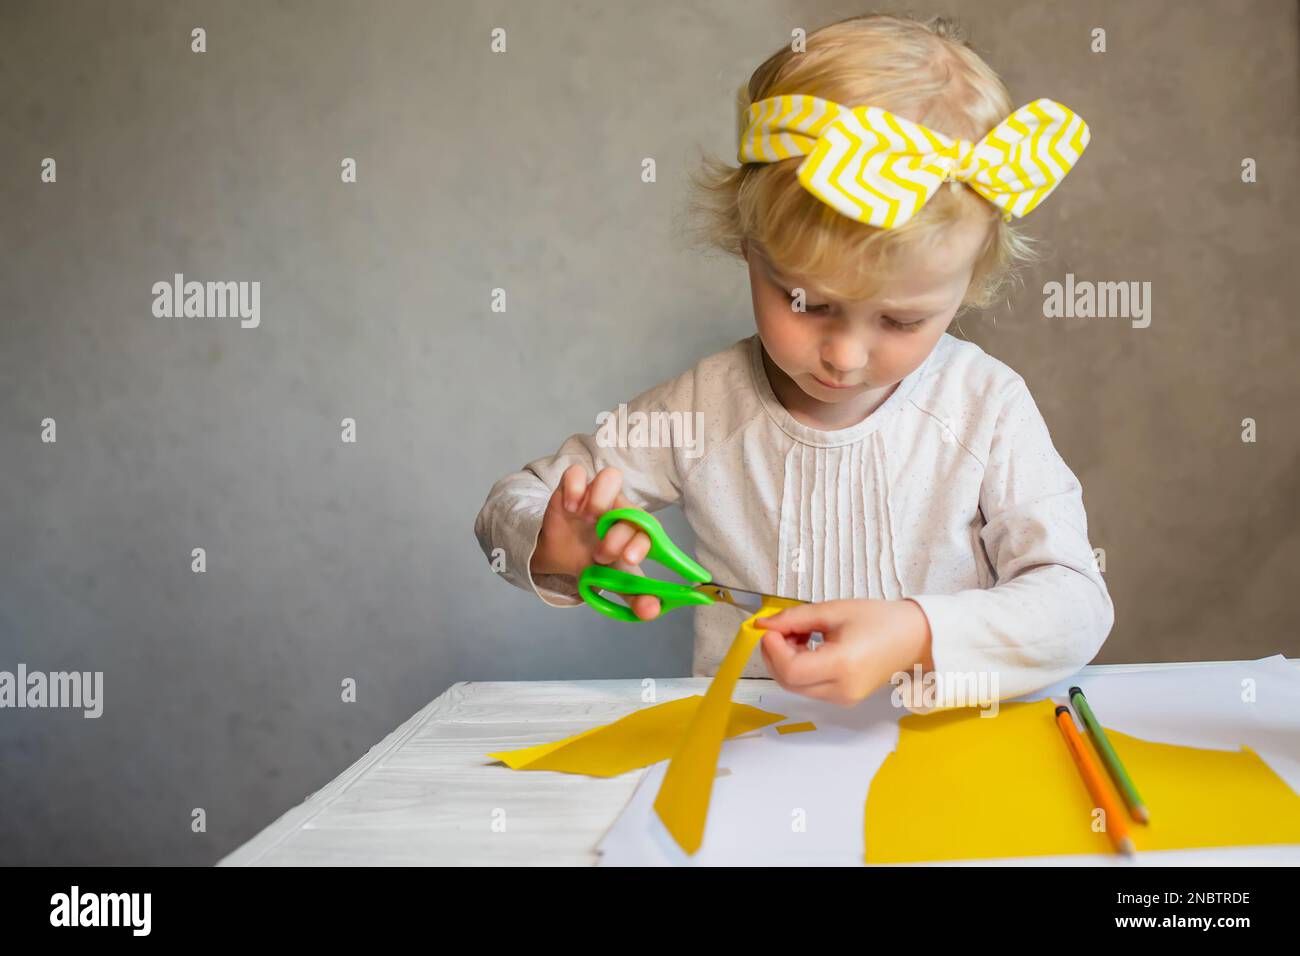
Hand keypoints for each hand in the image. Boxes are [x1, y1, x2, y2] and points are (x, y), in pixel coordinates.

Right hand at [530, 465, 660, 619]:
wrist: (560, 553)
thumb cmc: (594, 562)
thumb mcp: (614, 581)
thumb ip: (634, 596)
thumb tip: (652, 611)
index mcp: (635, 530)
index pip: (649, 528)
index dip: (642, 542)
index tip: (630, 559)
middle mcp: (619, 509)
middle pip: (629, 507)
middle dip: (617, 534)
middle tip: (602, 554)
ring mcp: (596, 496)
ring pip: (611, 476)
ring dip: (601, 499)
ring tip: (589, 520)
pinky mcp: (572, 487)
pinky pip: (576, 473)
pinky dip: (574, 487)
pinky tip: (570, 508)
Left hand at [754, 598, 932, 705]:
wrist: (913, 637)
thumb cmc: (880, 620)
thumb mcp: (833, 610)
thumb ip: (794, 618)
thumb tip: (764, 624)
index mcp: (843, 665)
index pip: (791, 670)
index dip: (773, 649)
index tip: (769, 628)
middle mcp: (842, 689)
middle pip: (788, 682)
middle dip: (775, 654)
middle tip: (780, 628)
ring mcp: (843, 698)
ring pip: (795, 686)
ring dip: (786, 660)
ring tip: (799, 632)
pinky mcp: (843, 698)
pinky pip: (809, 687)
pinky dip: (799, 666)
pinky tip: (807, 645)